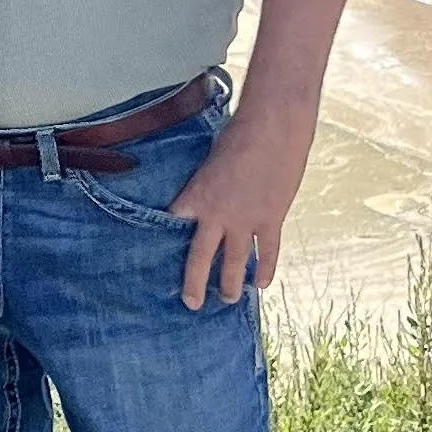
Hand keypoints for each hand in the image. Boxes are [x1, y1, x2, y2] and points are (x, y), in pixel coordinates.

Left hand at [169, 102, 317, 309]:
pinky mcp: (270, 221)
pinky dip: (264, 269)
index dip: (167, 240)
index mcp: (195, 196)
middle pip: (200, 259)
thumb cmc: (238, 135)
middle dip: (194, 284)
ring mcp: (245, 222)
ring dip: (230, 284)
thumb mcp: (210, 160)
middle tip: (191, 303)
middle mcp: (216, 216)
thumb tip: (211, 194)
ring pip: (234, 263)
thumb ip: (208, 184)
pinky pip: (266, 253)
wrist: (272, 129)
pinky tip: (260, 284)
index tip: (159, 256)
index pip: (175, 225)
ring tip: (227, 299)